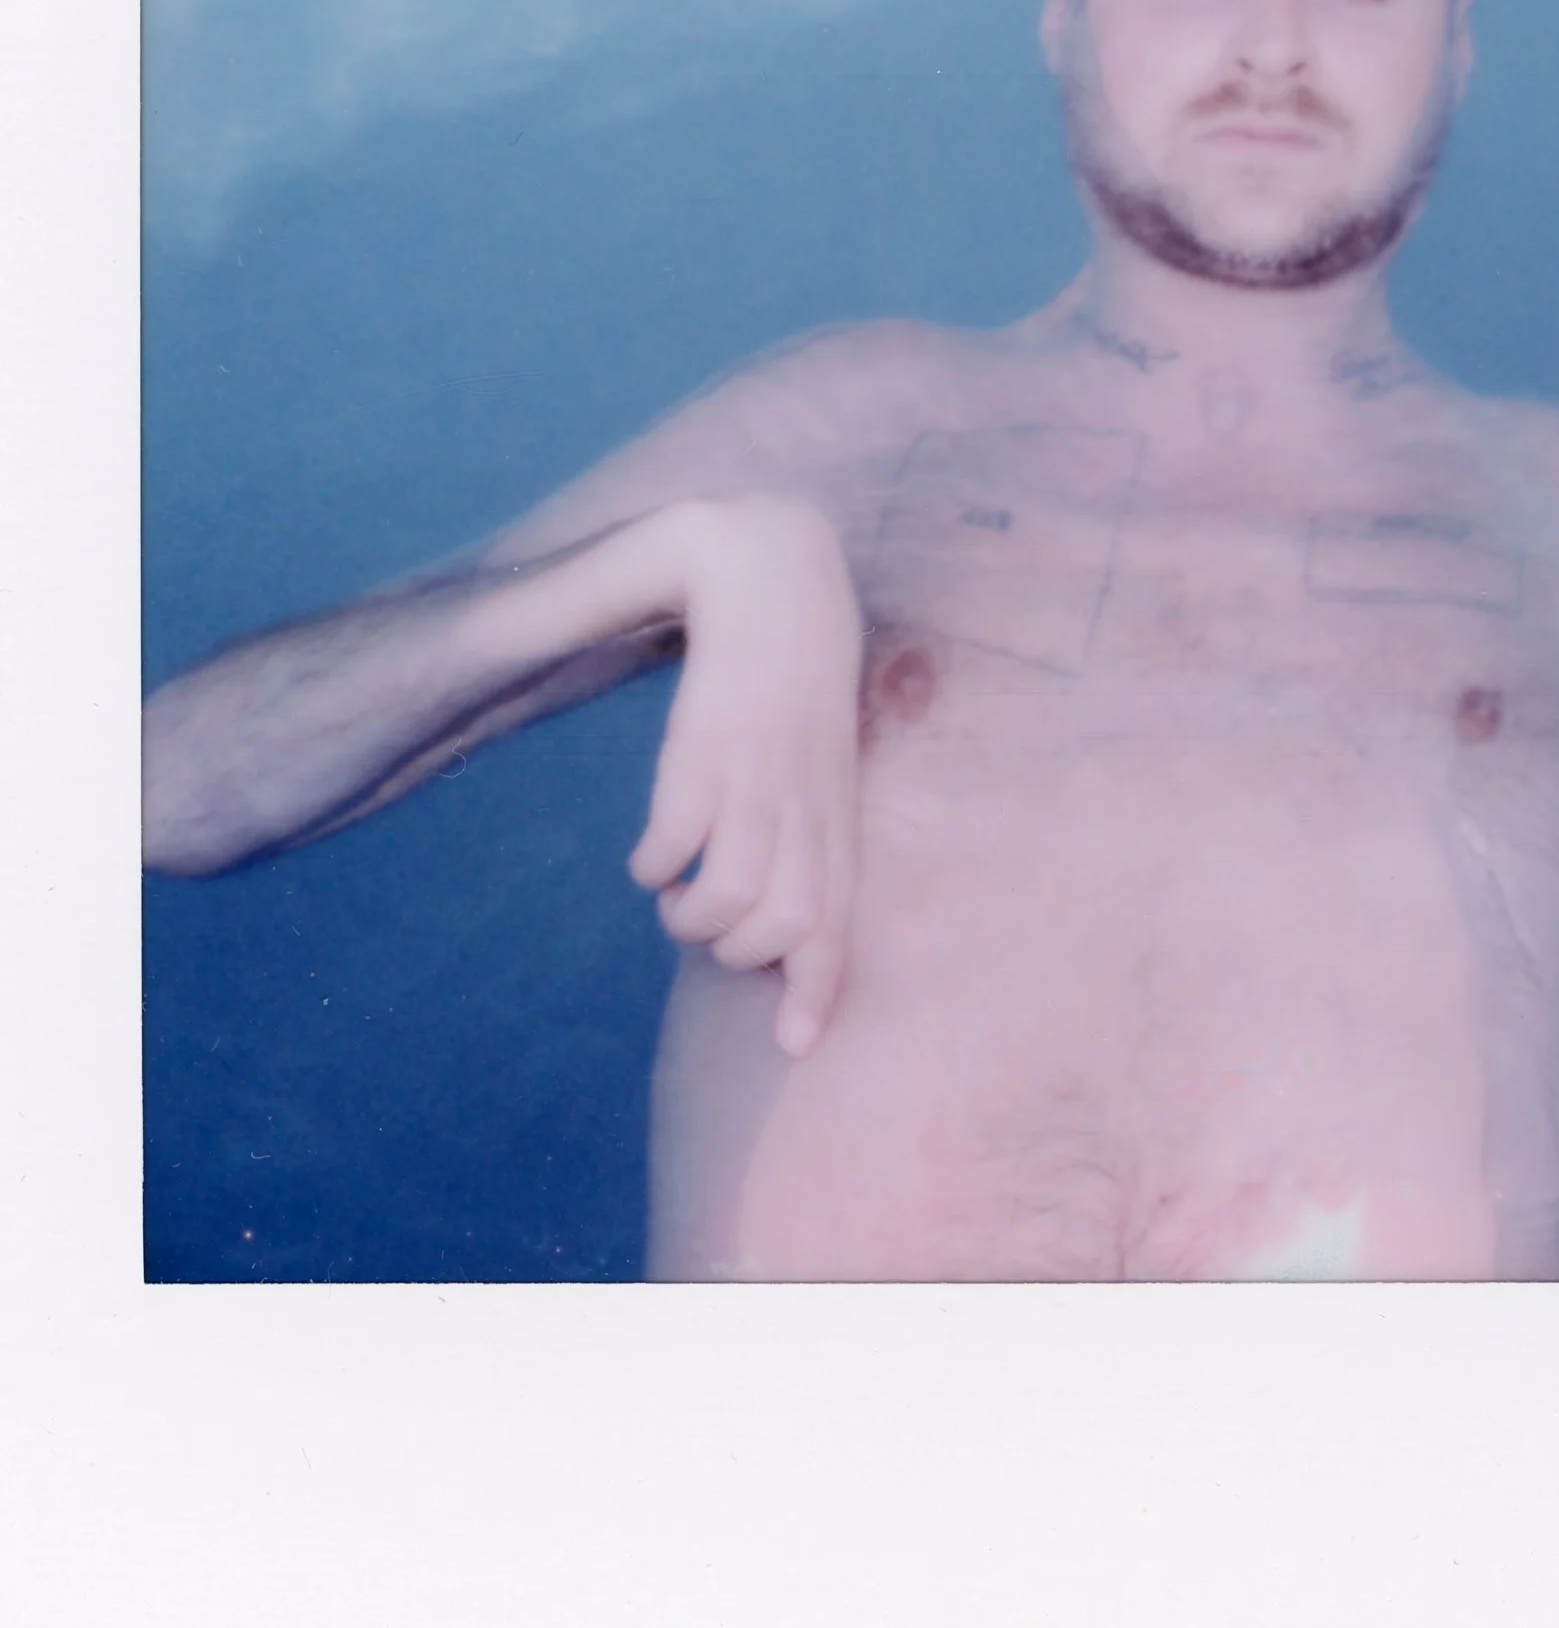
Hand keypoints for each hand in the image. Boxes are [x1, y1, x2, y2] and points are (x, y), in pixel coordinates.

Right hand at [624, 495, 864, 1055]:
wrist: (777, 582)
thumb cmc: (797, 686)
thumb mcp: (820, 762)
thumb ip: (809, 831)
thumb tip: (766, 911)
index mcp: (836, 811)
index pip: (838, 918)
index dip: (817, 987)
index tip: (794, 1045)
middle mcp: (801, 805)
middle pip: (788, 926)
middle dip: (741, 956)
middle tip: (710, 933)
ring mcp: (753, 780)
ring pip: (733, 897)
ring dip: (693, 921)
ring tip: (675, 902)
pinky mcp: (701, 751)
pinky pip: (674, 842)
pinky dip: (656, 866)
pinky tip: (651, 855)